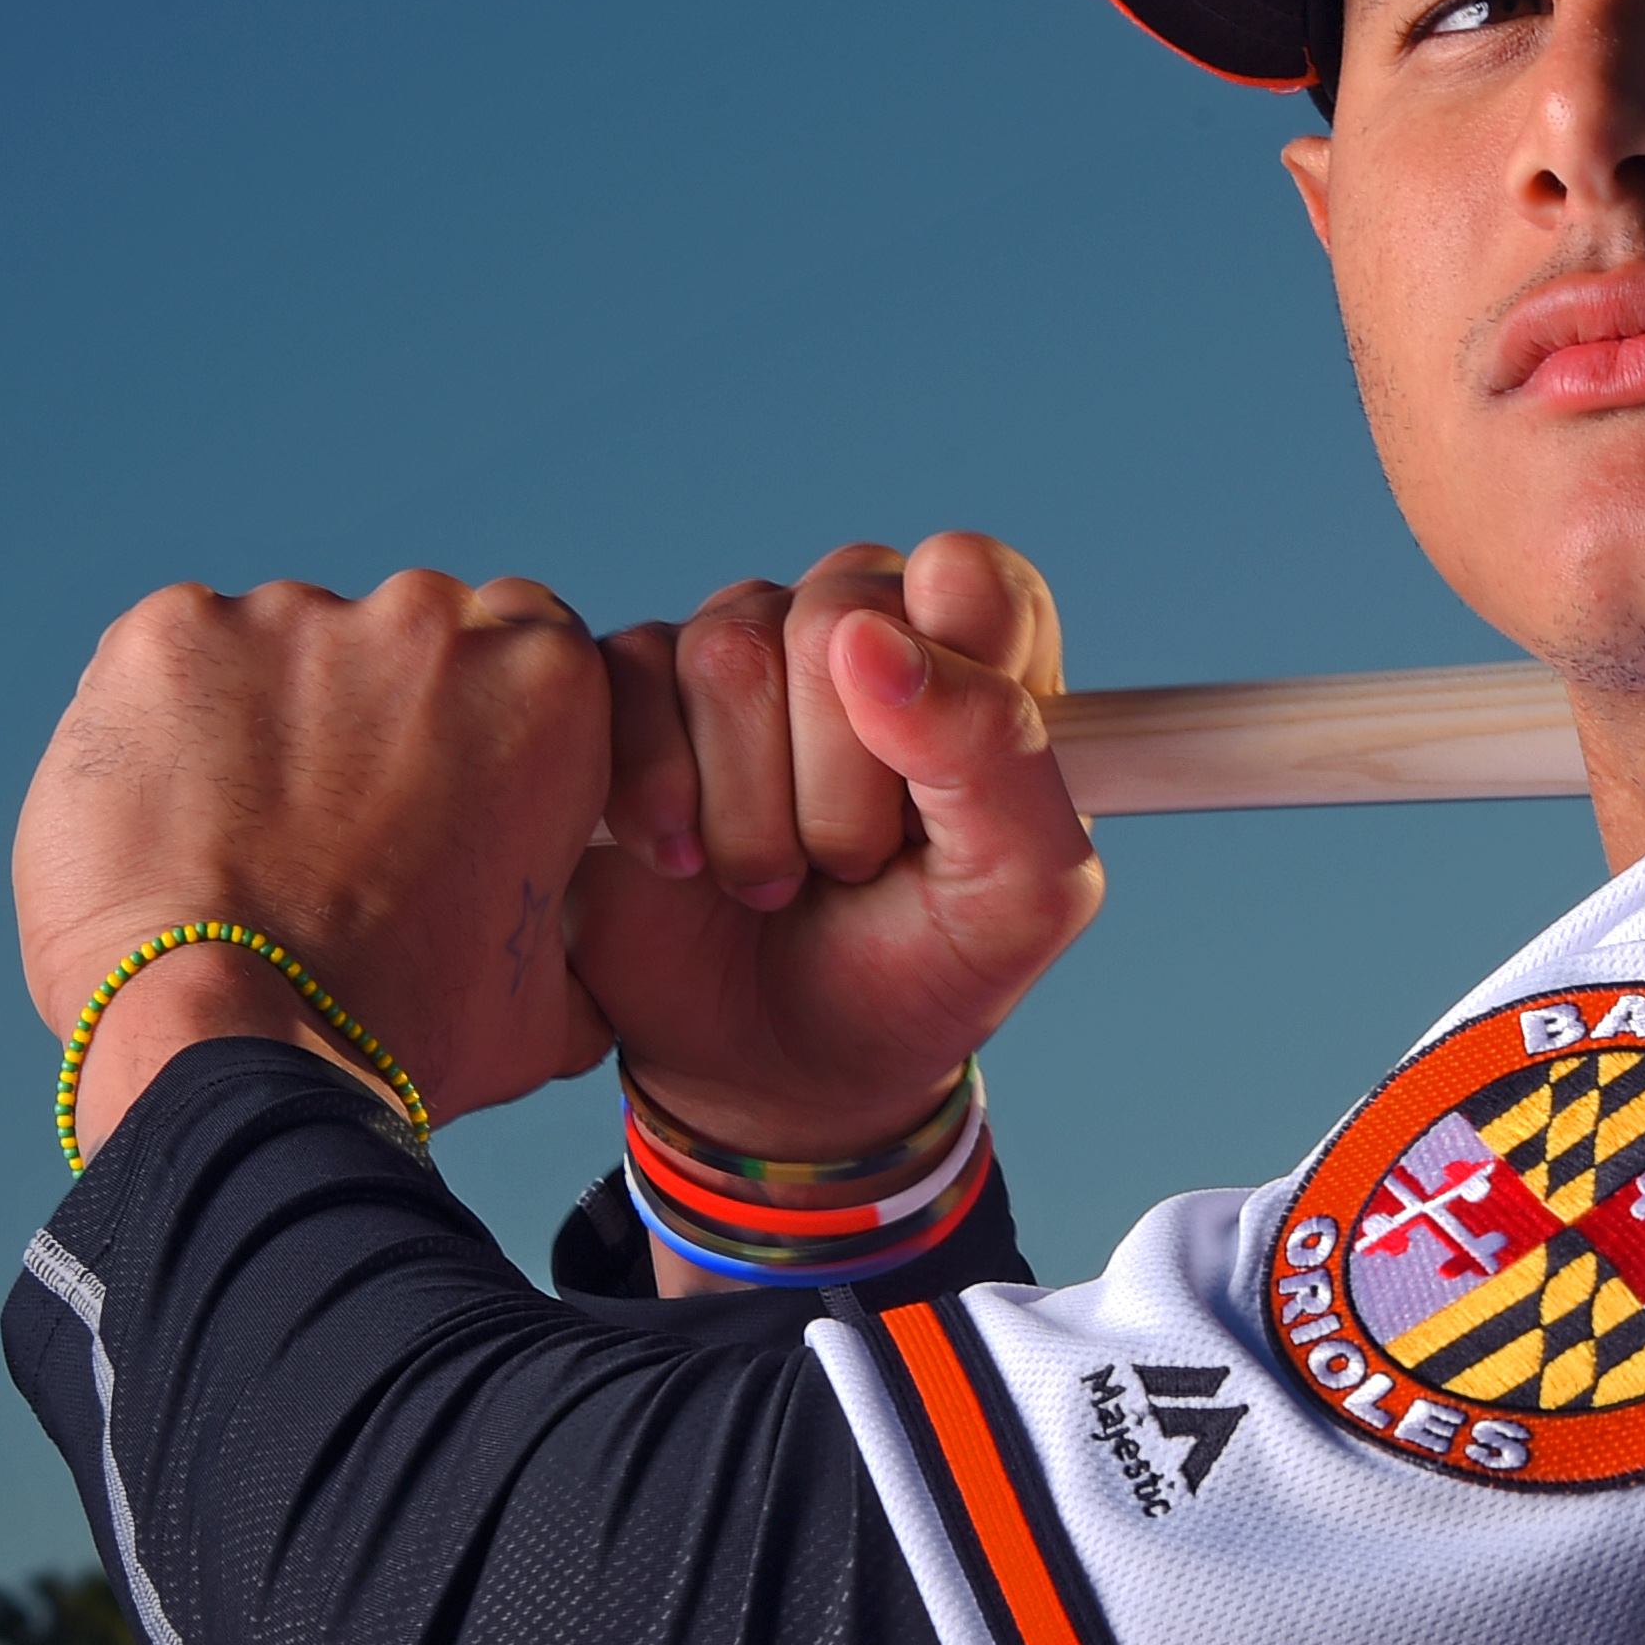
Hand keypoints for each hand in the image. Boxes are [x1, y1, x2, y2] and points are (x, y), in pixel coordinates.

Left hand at [16, 573, 617, 1157]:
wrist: (236, 1049)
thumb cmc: (404, 1034)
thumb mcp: (549, 996)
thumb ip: (560, 915)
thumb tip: (552, 928)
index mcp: (549, 688)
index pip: (529, 641)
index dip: (480, 714)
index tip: (443, 777)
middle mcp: (429, 622)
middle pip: (407, 636)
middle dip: (376, 713)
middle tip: (335, 829)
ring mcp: (291, 617)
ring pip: (287, 648)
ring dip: (272, 723)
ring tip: (238, 840)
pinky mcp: (167, 634)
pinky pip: (177, 661)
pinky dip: (169, 725)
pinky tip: (167, 816)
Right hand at [574, 533, 1101, 1157]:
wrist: (781, 1067)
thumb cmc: (917, 968)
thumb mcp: (1019, 898)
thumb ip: (995, 756)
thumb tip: (870, 641)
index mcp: (976, 655)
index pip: (970, 577)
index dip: (948, 666)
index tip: (935, 778)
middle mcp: (856, 628)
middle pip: (839, 614)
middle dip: (845, 782)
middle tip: (852, 865)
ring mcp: (737, 651)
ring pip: (728, 652)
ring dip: (753, 812)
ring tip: (772, 880)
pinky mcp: (628, 692)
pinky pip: (624, 680)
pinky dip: (658, 796)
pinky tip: (680, 863)